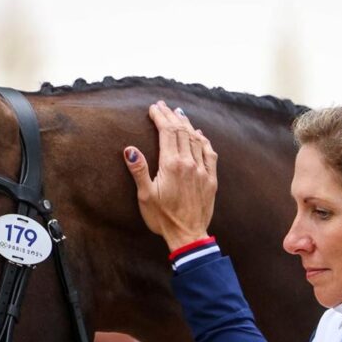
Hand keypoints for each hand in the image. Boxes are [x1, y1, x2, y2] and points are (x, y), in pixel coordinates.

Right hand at [124, 100, 217, 249]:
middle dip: (172, 116)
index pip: (167, 131)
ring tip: (179, 114)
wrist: (188, 236)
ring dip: (187, 124)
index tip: (153, 108)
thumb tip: (129, 149)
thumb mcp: (145, 196)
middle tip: (163, 106)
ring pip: (196, 139)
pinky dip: (203, 140)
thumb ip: (139, 170)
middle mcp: (189, 163)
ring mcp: (202, 170)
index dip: (160, 116)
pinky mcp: (211, 179)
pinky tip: (199, 134)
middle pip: (181, 131)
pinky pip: (209, 153)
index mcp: (172, 165)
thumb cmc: (163, 218)